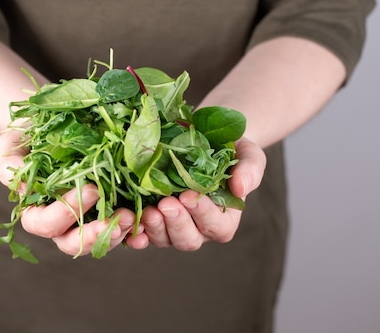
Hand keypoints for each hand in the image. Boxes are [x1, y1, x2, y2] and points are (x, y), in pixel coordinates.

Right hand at [0, 130, 136, 256]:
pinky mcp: (107, 211)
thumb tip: (23, 188)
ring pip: (99, 242)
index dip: (66, 212)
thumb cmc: (26, 137)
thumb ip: (10, 166)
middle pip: (73, 243)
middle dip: (96, 235)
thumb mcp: (11, 144)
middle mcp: (60, 222)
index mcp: (35, 211)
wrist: (49, 127)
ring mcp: (85, 219)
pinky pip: (120, 229)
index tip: (91, 190)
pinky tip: (146, 222)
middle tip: (120, 218)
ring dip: (117, 234)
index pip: (45, 224)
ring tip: (133, 217)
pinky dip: (134, 230)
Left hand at [125, 137, 265, 250]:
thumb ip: (250, 171)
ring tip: (148, 210)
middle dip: (176, 223)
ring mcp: (173, 226)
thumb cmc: (231, 150)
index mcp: (224, 218)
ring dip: (155, 227)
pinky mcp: (154, 219)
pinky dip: (136, 232)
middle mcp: (198, 228)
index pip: (217, 226)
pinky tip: (129, 224)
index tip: (190, 196)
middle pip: (188, 239)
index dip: (203, 214)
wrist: (205, 140)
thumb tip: (241, 188)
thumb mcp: (248, 154)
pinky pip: (143, 233)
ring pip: (164, 239)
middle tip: (166, 204)